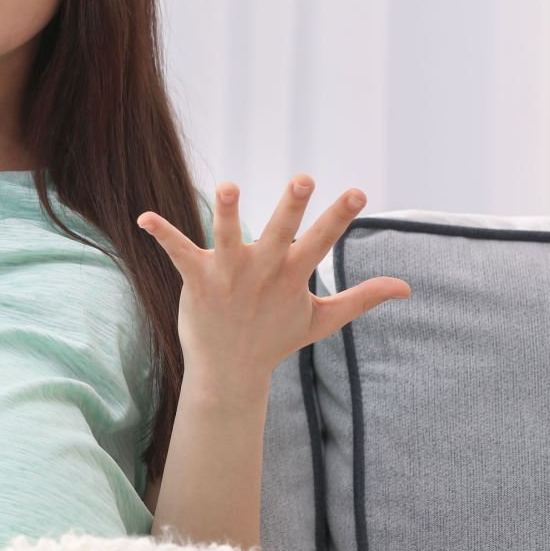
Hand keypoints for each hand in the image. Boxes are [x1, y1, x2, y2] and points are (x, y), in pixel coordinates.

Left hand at [137, 177, 411, 399]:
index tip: (356, 192)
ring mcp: (229, 274)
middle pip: (281, 233)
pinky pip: (178, 252)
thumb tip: (406, 287)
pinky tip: (143, 218)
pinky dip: (162, 234)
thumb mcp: (322, 320)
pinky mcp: (198, 279)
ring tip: (229, 186)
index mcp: (292, 275)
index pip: (321, 241)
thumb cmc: (275, 339)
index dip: (339, 217)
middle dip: (291, 206)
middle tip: (303, 179)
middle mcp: (263, 271)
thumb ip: (362, 299)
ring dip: (229, 213)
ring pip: (228, 237)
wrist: (229, 372)